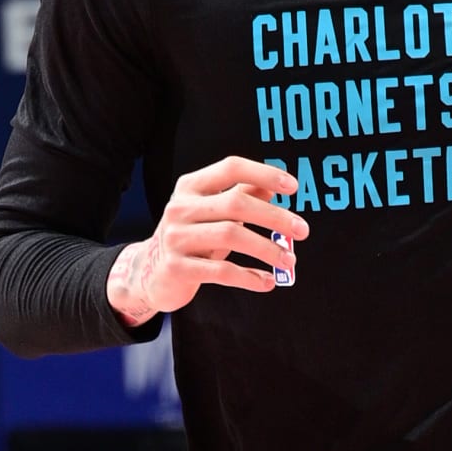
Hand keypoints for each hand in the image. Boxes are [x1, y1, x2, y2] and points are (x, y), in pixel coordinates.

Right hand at [107, 155, 308, 323]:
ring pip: (232, 236)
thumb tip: (274, 186)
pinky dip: (249, 277)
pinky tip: (267, 282)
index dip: (263, 173)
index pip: (231, 168)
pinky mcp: (177, 268)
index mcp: (190, 187)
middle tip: (302, 230)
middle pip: (236, 203)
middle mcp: (180, 208)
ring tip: (289, 260)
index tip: (293, 187)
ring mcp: (176, 238)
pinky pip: (221, 272)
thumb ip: (240, 196)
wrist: (149, 273)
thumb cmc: (191, 239)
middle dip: (275, 217)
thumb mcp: (212, 214)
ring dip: (267, 249)